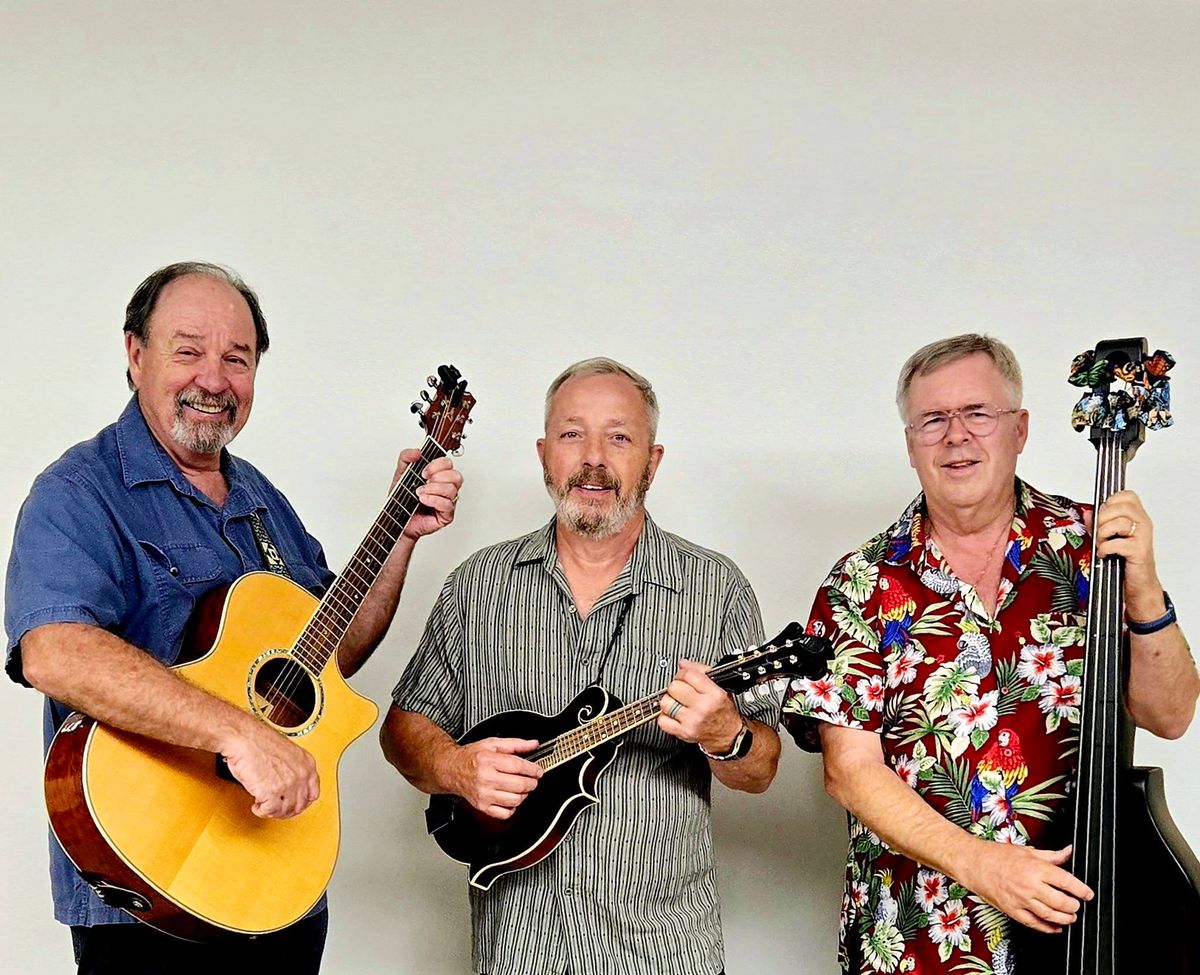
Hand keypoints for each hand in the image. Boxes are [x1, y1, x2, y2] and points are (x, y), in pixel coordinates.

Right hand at [221, 722, 319, 818]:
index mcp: (307, 763)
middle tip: (275, 808)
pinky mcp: (272, 792)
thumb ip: (294, 770)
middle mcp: (301, 774)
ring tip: (264, 805)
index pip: (313, 793)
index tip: (292, 804)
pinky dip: (261, 811)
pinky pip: (270, 811)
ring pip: (286, 811)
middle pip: (300, 805)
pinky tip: (257, 805)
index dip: (301, 802)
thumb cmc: (258, 741)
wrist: (244, 737)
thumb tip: (290, 787)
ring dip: (273, 811)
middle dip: (286, 810)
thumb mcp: (287, 753)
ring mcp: (288, 784)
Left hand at [392, 449, 462, 540]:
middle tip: (424, 481)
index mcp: (438, 476)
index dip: (437, 465)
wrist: (397, 519)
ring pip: (452, 489)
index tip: (424, 471)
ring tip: (420, 493)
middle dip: (438, 476)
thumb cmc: (402, 500)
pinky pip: (448, 504)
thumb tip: (417, 452)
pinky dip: (434, 500)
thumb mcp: (400, 474)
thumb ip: (406, 458)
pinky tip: (424, 500)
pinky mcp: (447, 515)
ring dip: (434, 489)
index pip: (448, 463)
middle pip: (456, 475)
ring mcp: (447, 501)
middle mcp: (445, 487)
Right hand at [451, 737, 541, 819]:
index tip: (538, 770)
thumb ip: (515, 744)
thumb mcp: (493, 744)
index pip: (517, 766)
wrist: (452, 769)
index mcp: (489, 761)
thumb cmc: (471, 757)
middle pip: (519, 785)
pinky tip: (511, 798)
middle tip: (533, 780)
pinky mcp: (482, 807)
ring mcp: (484, 795)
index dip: (532, 769)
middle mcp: (486, 779)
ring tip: (522, 788)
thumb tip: (533, 744)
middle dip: (531, 783)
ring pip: (514, 800)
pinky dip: (513, 807)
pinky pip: (505, 813)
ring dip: (524, 795)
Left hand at [657, 659, 742, 752]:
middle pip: (674, 687)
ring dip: (669, 701)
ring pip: (665, 702)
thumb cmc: (723, 711)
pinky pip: (662, 721)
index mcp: (714, 694)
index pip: (688, 674)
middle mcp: (703, 708)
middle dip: (676, 686)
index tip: (684, 677)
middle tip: (682, 690)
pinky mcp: (683, 733)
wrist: (728, 734)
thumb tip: (683, 663)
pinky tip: (674, 714)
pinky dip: (665, 717)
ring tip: (678, 702)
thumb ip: (701, 671)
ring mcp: (692, 721)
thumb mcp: (720, 687)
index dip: (683, 673)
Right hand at [961, 843, 1092, 933]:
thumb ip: (1051, 855)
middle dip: (1074, 906)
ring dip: (1065, 918)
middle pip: (1062, 902)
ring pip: (1051, 916)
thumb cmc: (996, 855)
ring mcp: (1021, 900)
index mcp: (1035, 868)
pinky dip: (1048, 929)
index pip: (1067, 882)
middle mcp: (1030, 885)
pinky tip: (1055, 927)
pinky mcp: (1013, 911)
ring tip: (1070, 916)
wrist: (972, 863)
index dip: (1082, 890)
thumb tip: (1068, 852)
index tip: (1088, 894)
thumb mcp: (1027, 851)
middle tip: (1077, 905)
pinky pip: (1035, 924)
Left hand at [1086, 491, 1163, 619]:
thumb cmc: (1123, 560)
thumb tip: (1087, 512)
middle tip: (1100, 533)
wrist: (1137, 585)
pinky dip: (1105, 549)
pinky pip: (1116, 543)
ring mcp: (1143, 536)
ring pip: (1118, 522)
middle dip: (1102, 519)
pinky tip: (1105, 554)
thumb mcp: (1107, 538)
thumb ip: (1096, 524)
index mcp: (1136, 516)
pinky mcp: (1140, 550)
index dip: (1110, 503)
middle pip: (1120, 506)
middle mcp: (1143, 523)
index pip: (1126, 495)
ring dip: (1103, 534)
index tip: (1103, 517)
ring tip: (1102, 544)